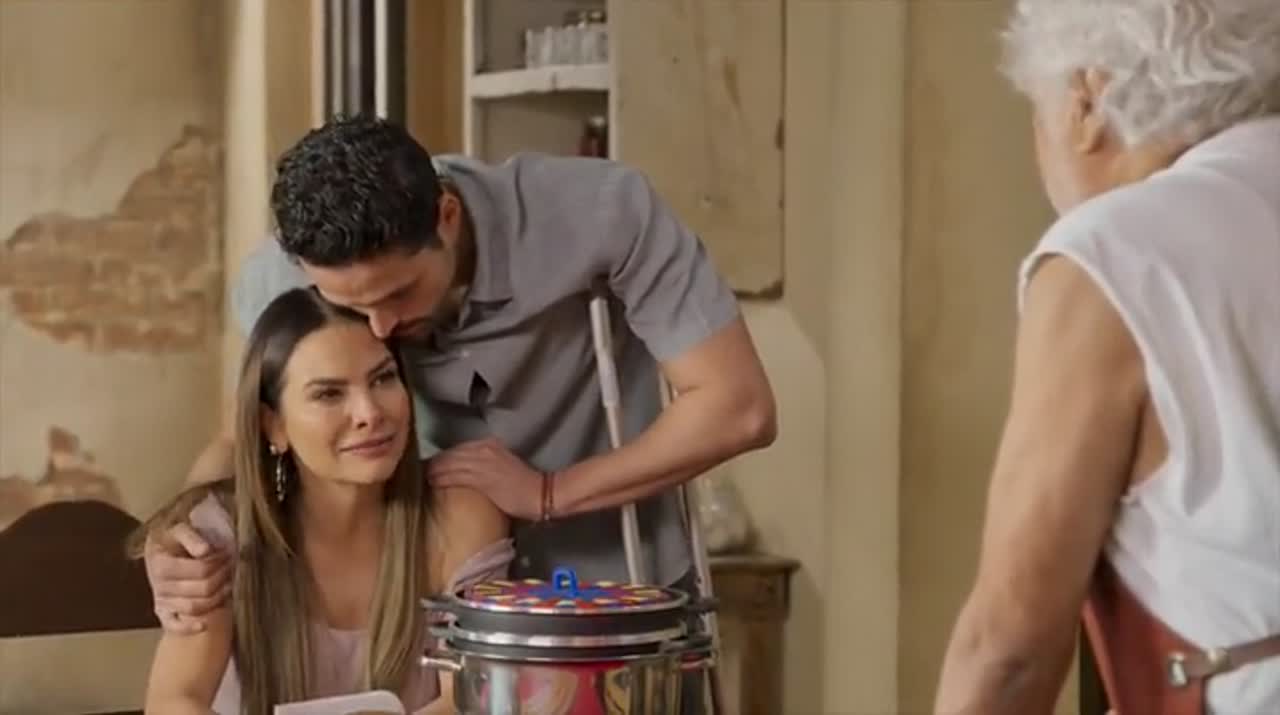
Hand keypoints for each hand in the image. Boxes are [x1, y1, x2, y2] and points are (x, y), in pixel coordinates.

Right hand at [144, 523, 231, 632]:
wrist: (162, 552)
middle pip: (202, 588)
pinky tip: (204, 625)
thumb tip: (204, 551)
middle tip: (231, 565)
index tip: (227, 553)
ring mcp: (161, 600)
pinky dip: (188, 628)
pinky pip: (174, 627)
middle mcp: (158, 584)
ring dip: (217, 597)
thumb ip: (191, 537)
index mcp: (160, 562)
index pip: (200, 569)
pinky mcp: (164, 614)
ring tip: (228, 582)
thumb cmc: (174, 541)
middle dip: (222, 576)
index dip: (218, 562)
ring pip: (194, 607)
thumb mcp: (181, 530)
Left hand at [427, 437, 542, 520]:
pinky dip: (441, 478)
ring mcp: (481, 462)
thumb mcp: (504, 465)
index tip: (435, 464)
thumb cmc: (526, 484)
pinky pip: (454, 476)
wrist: (540, 494)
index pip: (460, 448)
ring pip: (450, 463)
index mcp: (490, 444)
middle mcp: (484, 448)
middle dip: (436, 462)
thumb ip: (486, 464)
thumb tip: (468, 472)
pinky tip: (432, 482)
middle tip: (423, 470)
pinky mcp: (480, 478)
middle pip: (451, 454)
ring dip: (435, 470)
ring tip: (425, 476)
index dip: (445, 456)